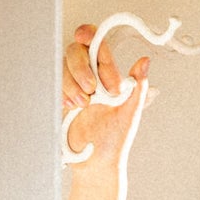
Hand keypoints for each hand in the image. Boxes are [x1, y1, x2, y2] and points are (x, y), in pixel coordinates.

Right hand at [62, 23, 150, 184]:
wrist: (95, 164)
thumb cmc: (115, 141)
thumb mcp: (130, 113)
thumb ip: (137, 86)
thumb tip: (145, 61)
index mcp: (108, 75)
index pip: (97, 44)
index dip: (90, 36)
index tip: (86, 38)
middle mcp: (90, 77)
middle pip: (76, 51)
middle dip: (83, 68)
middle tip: (94, 90)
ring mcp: (73, 87)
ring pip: (63, 67)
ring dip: (72, 82)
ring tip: (84, 104)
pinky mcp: (60, 99)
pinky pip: (54, 83)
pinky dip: (63, 91)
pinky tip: (71, 107)